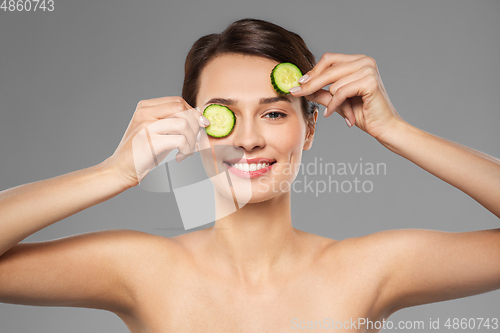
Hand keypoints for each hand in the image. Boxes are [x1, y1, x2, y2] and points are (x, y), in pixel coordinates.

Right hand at [106, 96, 209, 187]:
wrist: (120, 169)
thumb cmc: (142, 152)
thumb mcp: (156, 131)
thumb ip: (172, 121)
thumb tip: (200, 117)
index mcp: (145, 107)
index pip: (178, 101)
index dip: (193, 113)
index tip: (200, 127)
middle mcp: (145, 113)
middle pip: (183, 110)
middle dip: (195, 126)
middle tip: (194, 142)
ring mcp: (146, 126)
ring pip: (184, 124)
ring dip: (192, 140)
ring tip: (186, 151)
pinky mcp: (150, 141)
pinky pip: (180, 140)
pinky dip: (186, 150)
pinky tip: (179, 157)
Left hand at [290, 53, 404, 139]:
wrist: (383, 127)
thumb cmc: (363, 114)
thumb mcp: (337, 101)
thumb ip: (321, 93)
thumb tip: (301, 88)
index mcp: (358, 61)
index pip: (329, 59)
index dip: (313, 71)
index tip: (299, 83)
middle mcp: (365, 61)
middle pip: (329, 68)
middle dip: (311, 83)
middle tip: (296, 93)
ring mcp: (369, 69)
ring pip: (333, 82)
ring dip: (329, 100)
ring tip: (332, 111)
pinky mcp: (370, 82)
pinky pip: (340, 92)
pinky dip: (334, 104)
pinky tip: (331, 113)